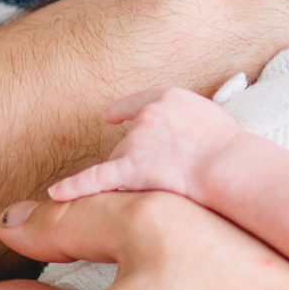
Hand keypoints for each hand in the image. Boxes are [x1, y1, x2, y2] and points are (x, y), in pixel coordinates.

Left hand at [46, 88, 240, 202]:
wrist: (231, 166)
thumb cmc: (230, 148)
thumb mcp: (211, 116)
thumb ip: (187, 118)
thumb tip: (183, 131)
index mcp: (169, 96)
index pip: (139, 105)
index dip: (125, 114)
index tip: (111, 118)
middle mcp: (148, 114)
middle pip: (131, 141)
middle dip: (145, 159)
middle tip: (174, 173)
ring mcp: (137, 141)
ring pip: (123, 163)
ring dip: (138, 175)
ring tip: (170, 185)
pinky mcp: (130, 168)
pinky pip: (95, 179)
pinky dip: (75, 186)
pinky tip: (57, 193)